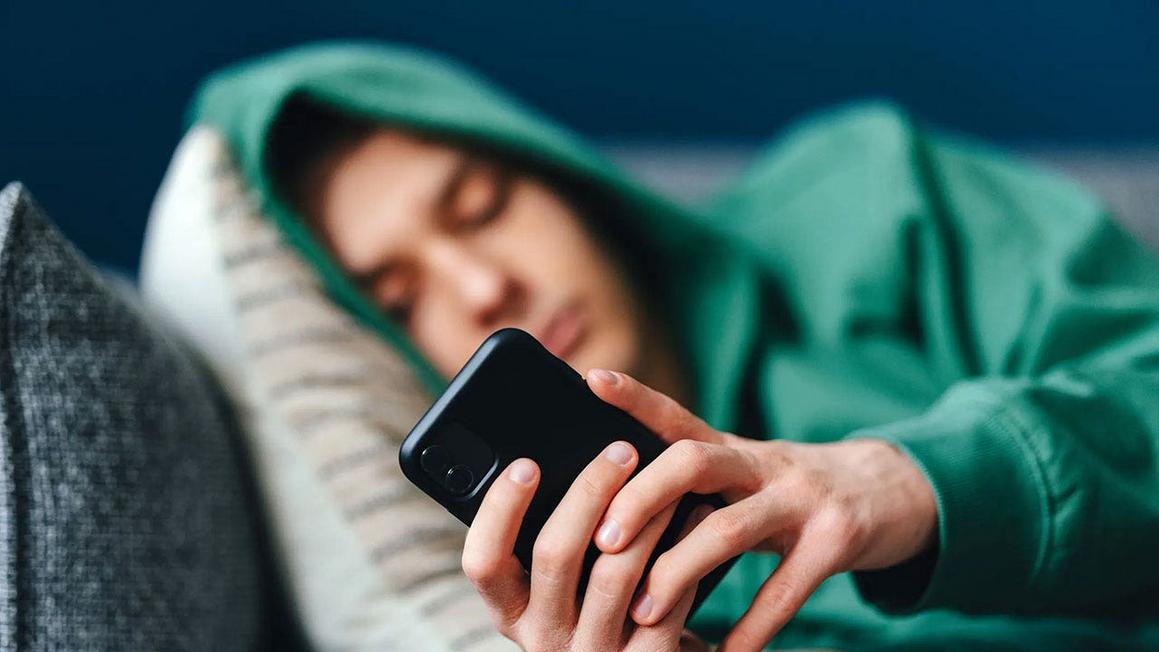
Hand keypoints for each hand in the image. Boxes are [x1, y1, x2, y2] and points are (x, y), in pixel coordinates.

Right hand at [462, 440, 715, 650]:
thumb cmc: (604, 610)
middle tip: (620, 451)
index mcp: (512, 613)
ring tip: (667, 477)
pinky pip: (664, 598)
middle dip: (588, 492)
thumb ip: (557, 540)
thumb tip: (564, 457)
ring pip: (613, 571)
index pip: (483, 563)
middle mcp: (543, 639)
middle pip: (554, 554)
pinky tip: (696, 514)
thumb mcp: (564, 587)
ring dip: (643, 515)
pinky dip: (681, 549)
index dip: (499, 511)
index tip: (527, 463)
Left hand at [586, 369, 937, 651]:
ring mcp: (803, 499)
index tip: (592, 378)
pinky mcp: (837, 541)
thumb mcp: (750, 474)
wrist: (895, 492)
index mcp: (735, 449)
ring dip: (679, 570)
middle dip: (641, 499)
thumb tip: (618, 510)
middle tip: (603, 541)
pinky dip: (751, 627)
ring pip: (729, 527)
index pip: (677, 417)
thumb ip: (698, 484)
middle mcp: (764, 463)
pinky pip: (785, 589)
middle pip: (692, 462)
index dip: (636, 397)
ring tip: (643, 613)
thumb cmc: (798, 492)